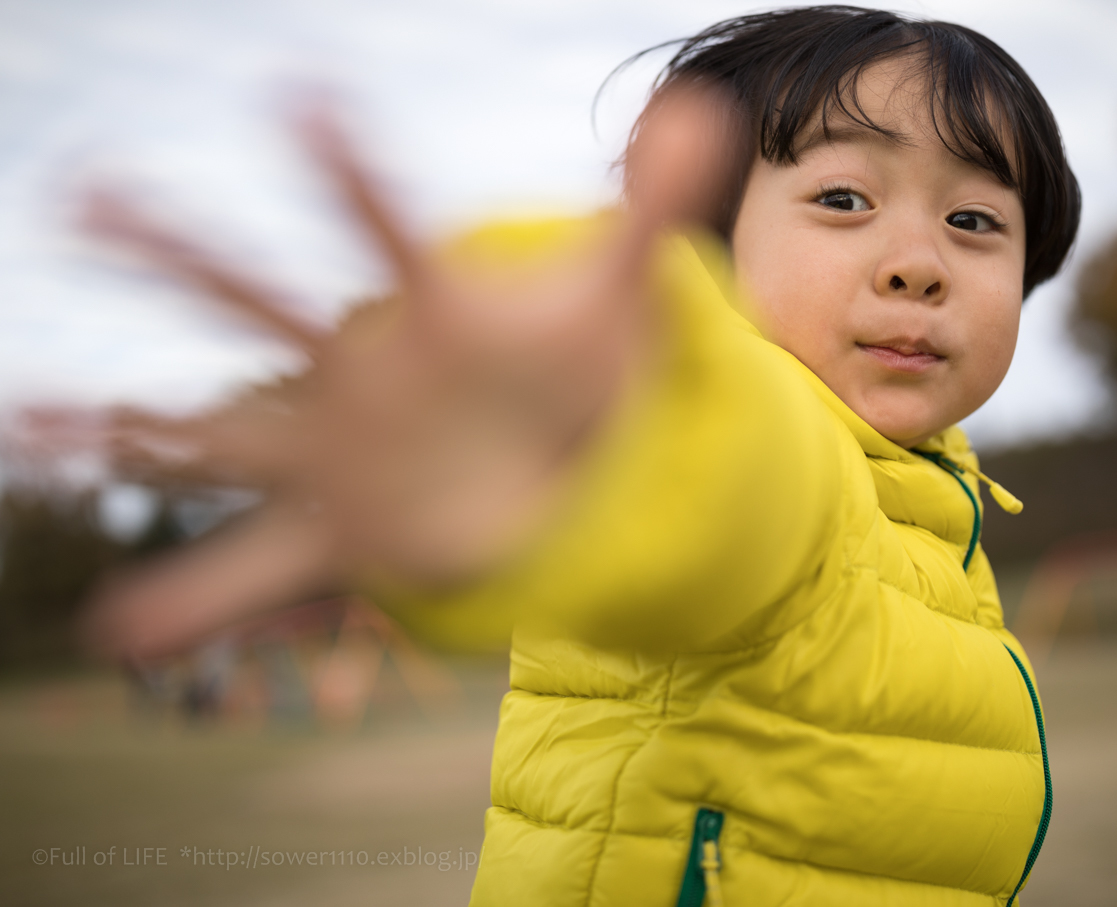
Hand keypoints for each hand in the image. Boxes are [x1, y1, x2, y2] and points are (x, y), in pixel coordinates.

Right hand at [28, 84, 736, 660]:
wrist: (547, 461)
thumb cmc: (568, 373)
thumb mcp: (618, 303)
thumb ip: (650, 217)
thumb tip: (703, 109)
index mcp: (432, 313)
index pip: (390, 231)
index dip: (354, 172)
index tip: (302, 99)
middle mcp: (360, 372)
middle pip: (262, 301)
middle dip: (184, 252)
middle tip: (86, 192)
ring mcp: (336, 453)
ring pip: (224, 437)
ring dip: (132, 429)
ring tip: (29, 419)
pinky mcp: (340, 535)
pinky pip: (255, 567)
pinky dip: (191, 598)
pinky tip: (118, 632)